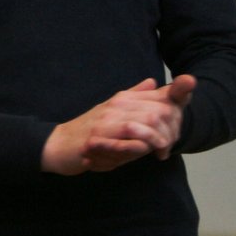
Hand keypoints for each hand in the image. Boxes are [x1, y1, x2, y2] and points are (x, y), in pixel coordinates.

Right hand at [41, 74, 195, 175]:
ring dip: (158, 141)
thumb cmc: (90, 131)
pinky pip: (127, 141)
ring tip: (158, 153)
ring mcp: (107, 121)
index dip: (176, 113)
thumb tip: (153, 82)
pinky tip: (143, 153)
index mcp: (124, 98)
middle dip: (170, 132)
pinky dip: (140, 147)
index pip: (162, 97)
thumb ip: (134, 97)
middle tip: (165, 148)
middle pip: (161, 111)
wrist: (59, 144)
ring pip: (148, 124)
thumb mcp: (113, 111)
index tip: (174, 131)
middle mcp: (117, 105)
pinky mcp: (98, 139)